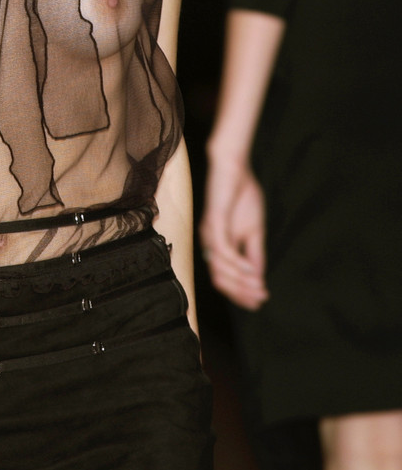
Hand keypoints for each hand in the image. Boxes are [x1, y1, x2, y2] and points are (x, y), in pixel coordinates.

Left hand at [200, 152, 268, 309]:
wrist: (233, 167)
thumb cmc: (242, 195)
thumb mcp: (254, 230)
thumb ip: (254, 253)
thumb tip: (258, 276)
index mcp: (217, 246)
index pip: (223, 278)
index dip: (239, 293)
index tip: (258, 302)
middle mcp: (209, 243)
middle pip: (219, 278)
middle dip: (241, 292)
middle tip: (260, 298)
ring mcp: (209, 234)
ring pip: (220, 268)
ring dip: (241, 281)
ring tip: (259, 287)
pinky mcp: (213, 222)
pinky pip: (222, 250)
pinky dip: (237, 263)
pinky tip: (252, 270)